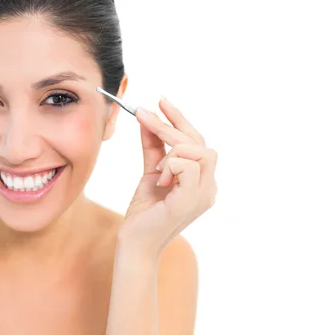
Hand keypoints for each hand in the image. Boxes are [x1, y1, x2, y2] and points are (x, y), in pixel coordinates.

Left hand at [118, 96, 217, 256]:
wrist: (134, 242)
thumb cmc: (144, 212)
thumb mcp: (150, 172)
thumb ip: (153, 147)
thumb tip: (147, 118)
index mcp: (201, 179)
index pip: (197, 140)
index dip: (179, 118)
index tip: (160, 101)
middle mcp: (209, 186)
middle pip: (198, 141)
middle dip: (169, 124)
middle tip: (142, 113)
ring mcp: (203, 194)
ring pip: (198, 151)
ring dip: (171, 151)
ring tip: (157, 171)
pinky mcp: (190, 201)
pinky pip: (188, 167)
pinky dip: (170, 165)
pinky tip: (160, 180)